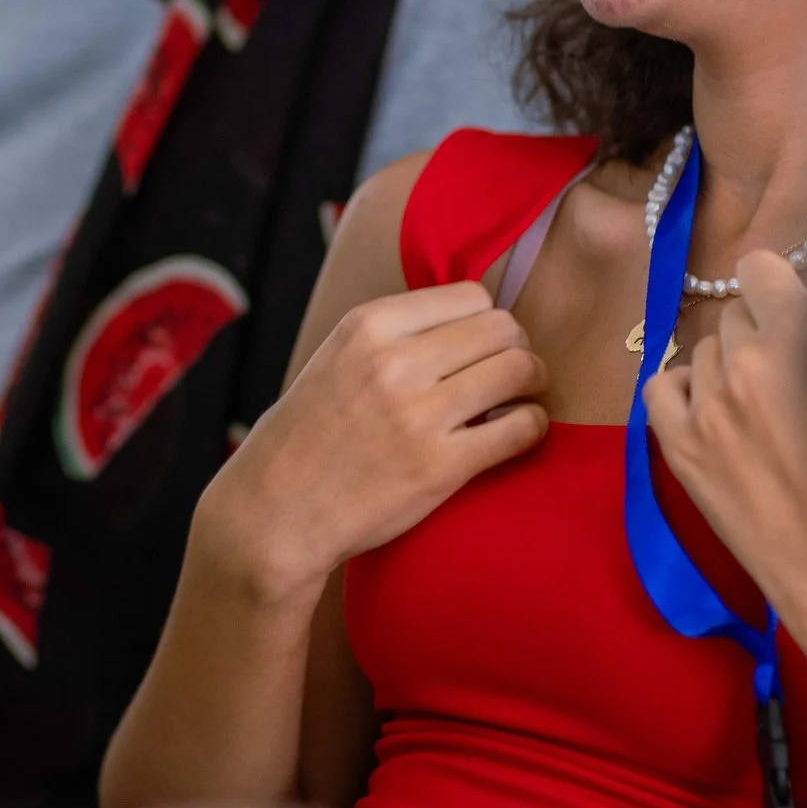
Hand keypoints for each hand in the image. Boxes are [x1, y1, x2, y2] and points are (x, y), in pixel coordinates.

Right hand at [200, 282, 545, 604]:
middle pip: (502, 327)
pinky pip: (521, 428)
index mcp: (369, 325)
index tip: (481, 347)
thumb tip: (475, 316)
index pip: (471, 295)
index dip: (485, 322)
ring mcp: (418, 414)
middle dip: (515, 348)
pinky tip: (514, 434)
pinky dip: (531, 427)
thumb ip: (397, 334)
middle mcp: (394, 362)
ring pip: (520, 369)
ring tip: (518, 401)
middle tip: (509, 375)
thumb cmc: (311, 435)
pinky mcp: (440, 466)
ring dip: (531, 383)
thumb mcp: (338, 358)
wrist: (275, 512)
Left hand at [647, 252, 806, 713]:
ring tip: (761, 407)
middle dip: (759, 333)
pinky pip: (660, 384)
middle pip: (734, 313)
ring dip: (727, 364)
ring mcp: (707, 408)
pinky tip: (713, 410)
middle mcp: (747, 365)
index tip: (788, 308)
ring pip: (702, 348)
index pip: (762, 269)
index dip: (776, 287)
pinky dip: (682, 388)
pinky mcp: (680, 448)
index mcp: (804, 342)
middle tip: (790, 375)